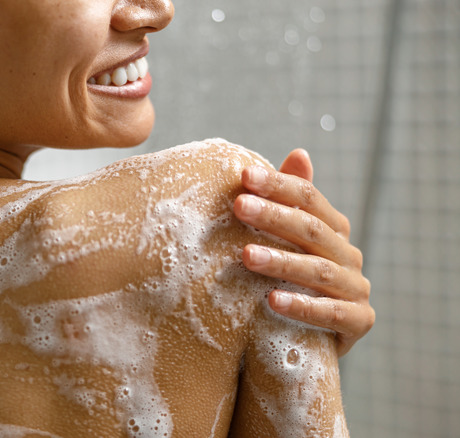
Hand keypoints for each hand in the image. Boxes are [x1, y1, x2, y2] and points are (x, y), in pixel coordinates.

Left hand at [234, 149, 373, 356]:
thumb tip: (299, 153)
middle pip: (311, 230)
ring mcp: (356, 289)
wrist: (309, 338)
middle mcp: (349, 255)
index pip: (308, 198)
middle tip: (239, 206)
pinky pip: (331, 314)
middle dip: (274, 216)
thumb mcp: (289, 242)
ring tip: (247, 256)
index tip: (244, 175)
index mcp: (333, 230)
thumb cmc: (292, 281)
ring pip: (318, 271)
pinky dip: (301, 306)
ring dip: (281, 262)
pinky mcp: (358, 322)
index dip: (278, 184)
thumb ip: (291, 202)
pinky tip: (271, 301)